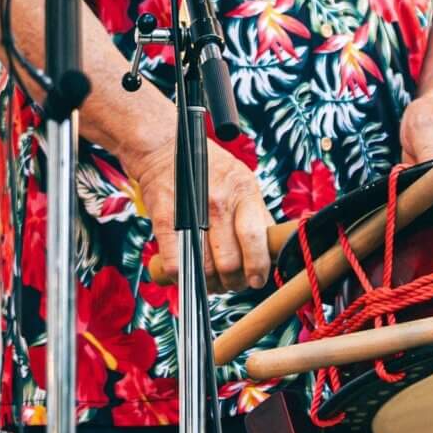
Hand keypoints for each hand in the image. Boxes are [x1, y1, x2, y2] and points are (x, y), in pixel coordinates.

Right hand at [128, 127, 275, 293]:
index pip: (255, 238)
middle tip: (232, 282)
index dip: (257, 267)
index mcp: (243, 190)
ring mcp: (190, 209)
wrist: (162, 147)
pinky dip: (181, 276)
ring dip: (209, 284)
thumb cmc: (206, 167)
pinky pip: (175, 261)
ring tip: (211, 281)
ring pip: (205, 267)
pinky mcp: (164, 217)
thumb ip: (255, 213)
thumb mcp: (240, 180)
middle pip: (230, 261)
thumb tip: (270, 250)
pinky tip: (187, 274)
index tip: (256, 280)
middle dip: (233, 281)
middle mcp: (219, 200)